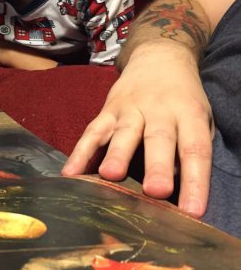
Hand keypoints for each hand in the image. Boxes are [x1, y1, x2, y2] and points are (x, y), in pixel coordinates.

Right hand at [62, 43, 212, 216]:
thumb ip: (189, 149)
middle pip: (158, 139)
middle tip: (156, 191)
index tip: (193, 211)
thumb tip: (176, 189)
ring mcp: (130, 109)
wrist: (159, 58)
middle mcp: (159, 109)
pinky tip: (70, 174)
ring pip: (123, 133)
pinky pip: (92, 132)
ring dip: (117, 155)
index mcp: (189, 113)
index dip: (196, 180)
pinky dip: (80, 152)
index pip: (196, 149)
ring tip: (111, 176)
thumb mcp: (199, 119)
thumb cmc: (183, 100)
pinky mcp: (107, 110)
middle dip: (157, 166)